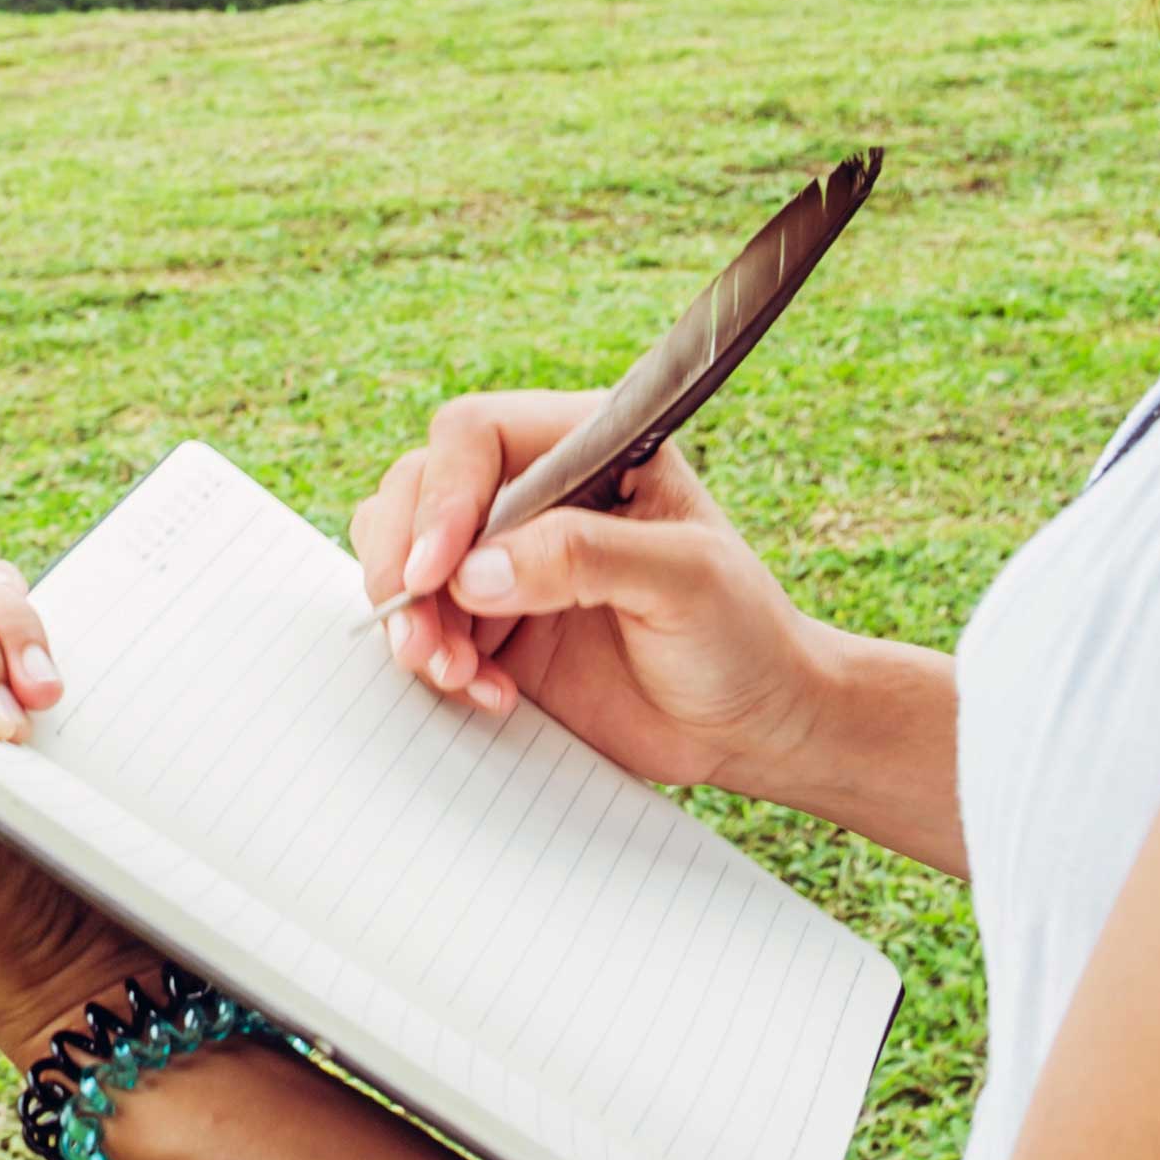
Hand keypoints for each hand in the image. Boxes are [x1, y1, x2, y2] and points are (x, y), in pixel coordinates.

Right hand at [352, 400, 841, 799]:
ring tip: (457, 674)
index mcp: (587, 447)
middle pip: (418, 489)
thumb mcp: (685, 581)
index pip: (476, 435)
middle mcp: (535, 492)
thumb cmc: (743, 636)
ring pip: (407, 556)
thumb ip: (586, 558)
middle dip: (407, 565)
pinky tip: (489, 693)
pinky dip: (434, 660)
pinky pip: (424, 623)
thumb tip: (476, 569)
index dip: (443, 496)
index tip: (439, 572)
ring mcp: (507, 558)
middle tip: (420, 641)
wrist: (753, 723)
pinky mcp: (494, 622)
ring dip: (412, 619)